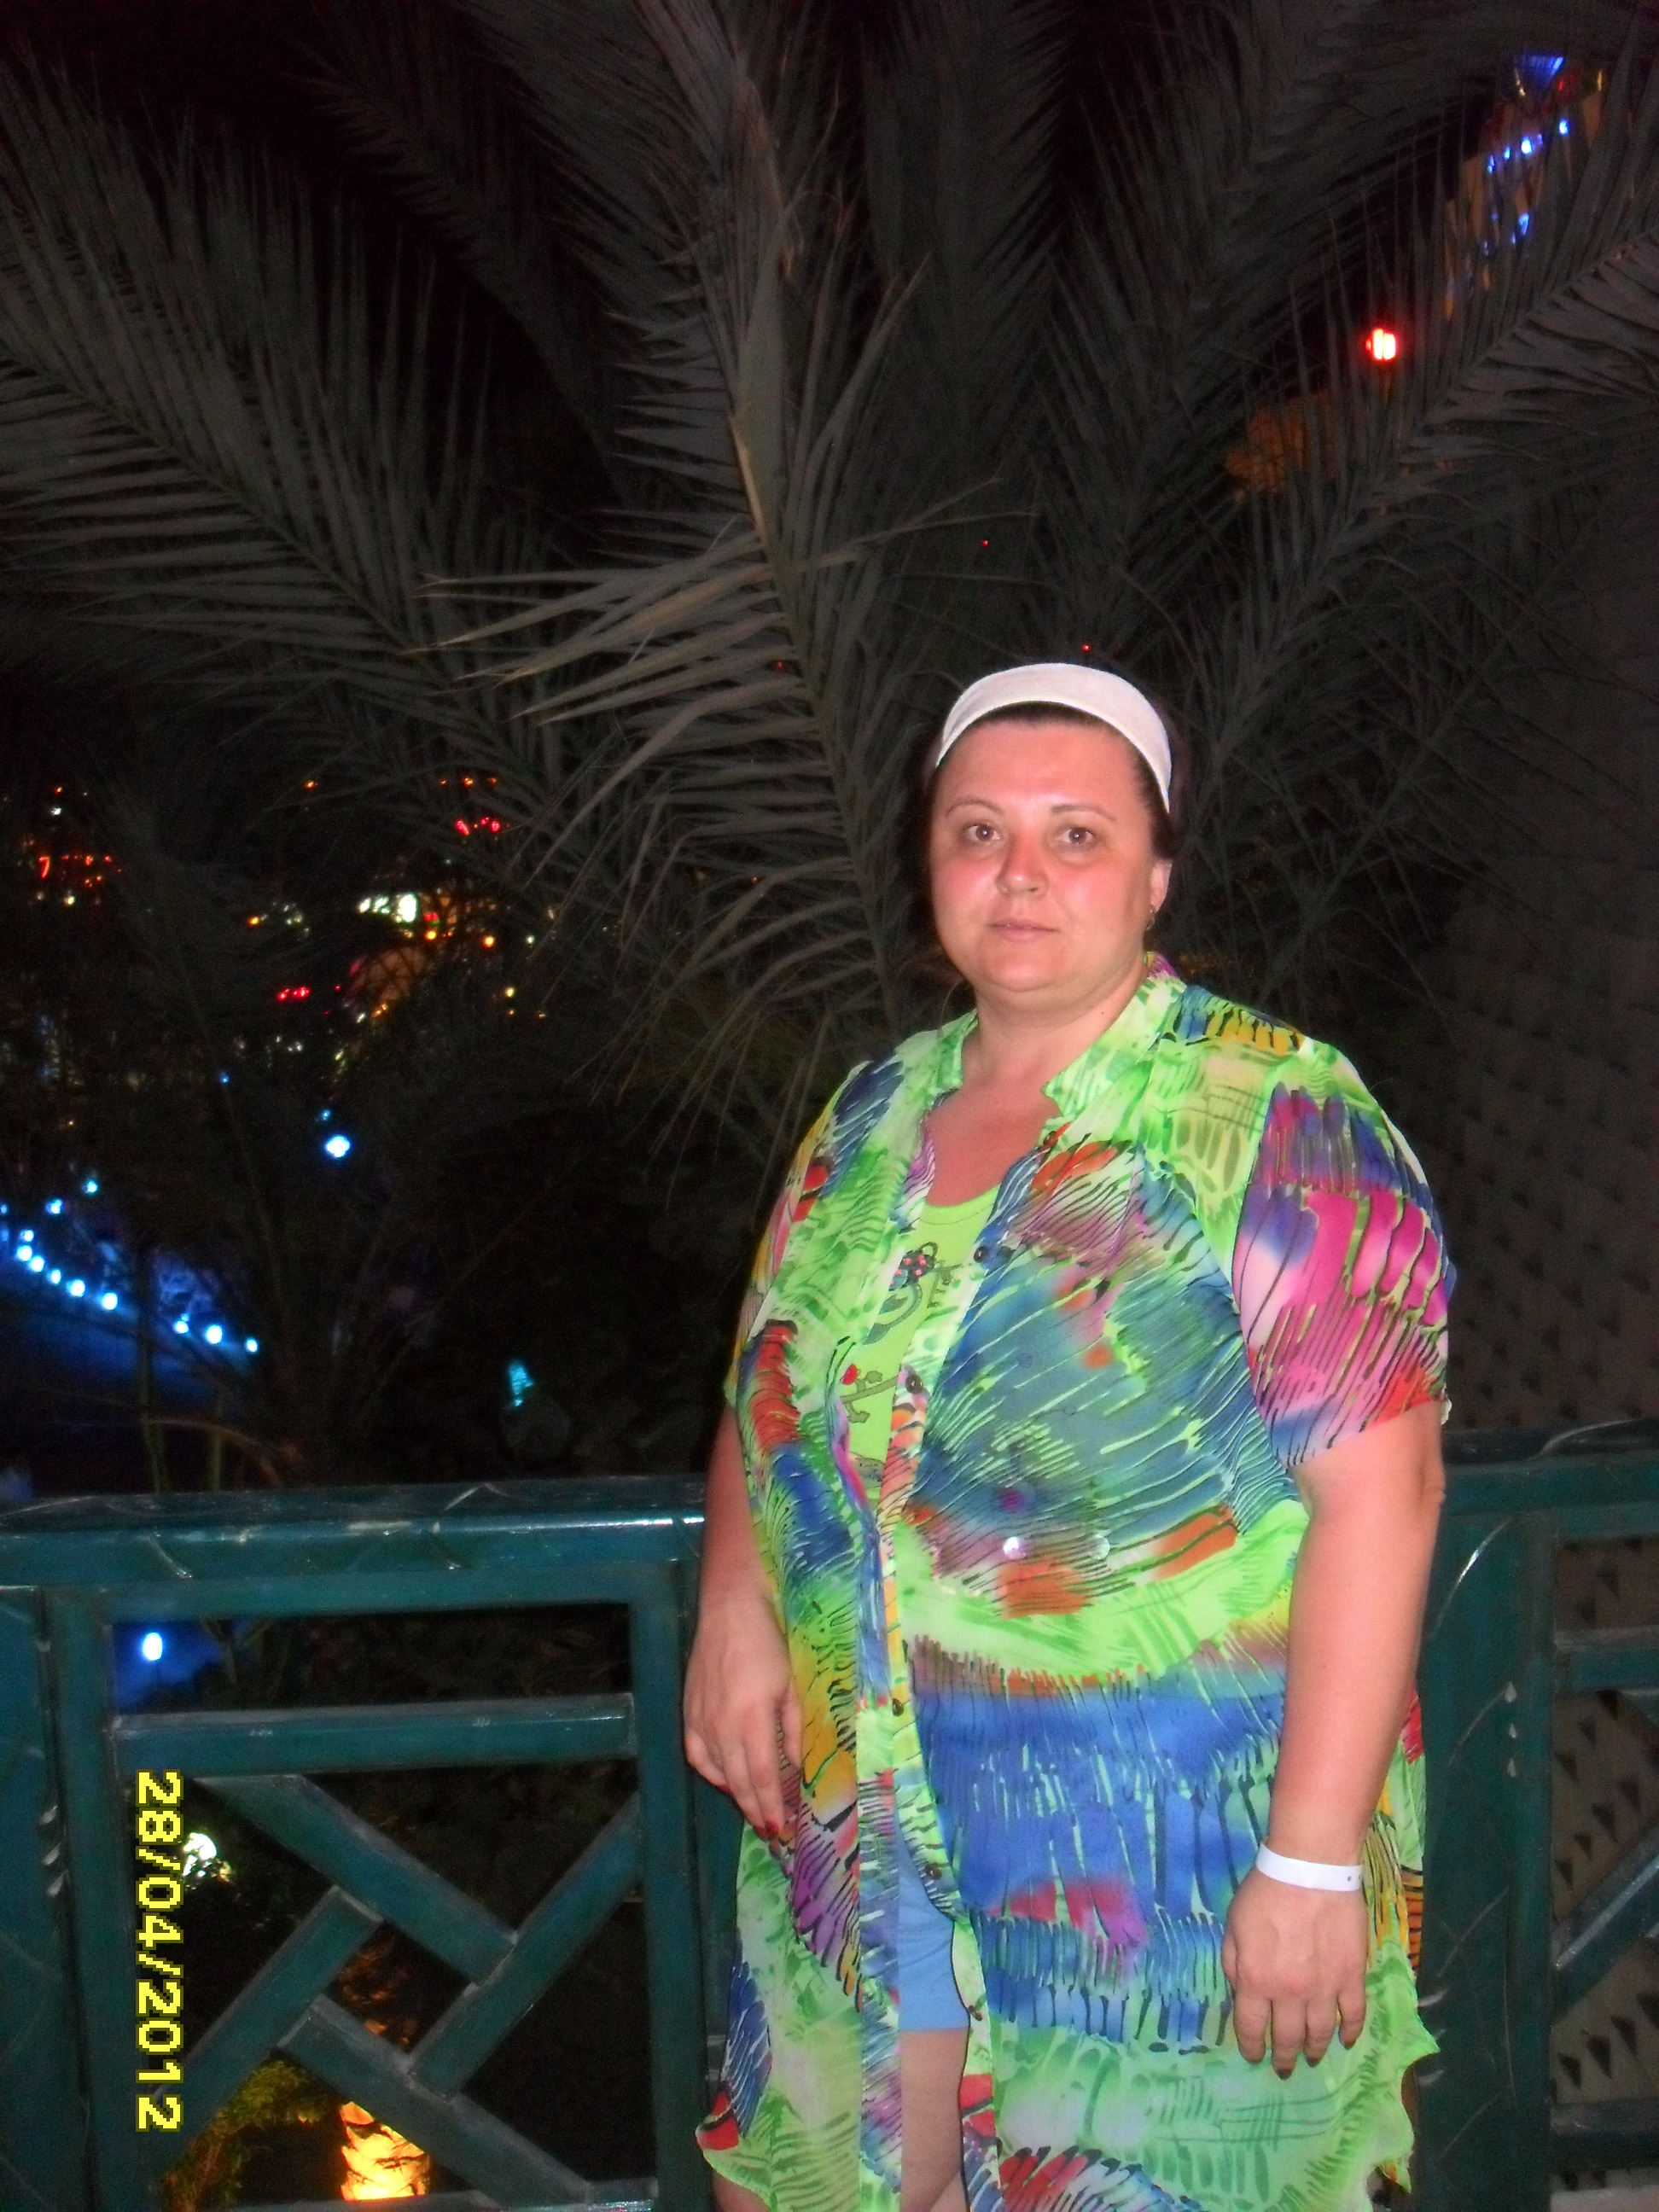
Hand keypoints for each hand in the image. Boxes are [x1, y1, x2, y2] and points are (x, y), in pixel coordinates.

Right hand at [683, 1579, 801, 1838]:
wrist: (729, 1611)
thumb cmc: (768, 1644)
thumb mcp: (791, 1686)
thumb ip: (794, 1730)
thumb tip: (796, 1768)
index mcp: (751, 1719)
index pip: (761, 1777)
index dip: (771, 1807)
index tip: (782, 1830)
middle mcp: (721, 1726)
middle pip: (738, 1782)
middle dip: (756, 1810)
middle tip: (772, 1832)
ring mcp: (700, 1720)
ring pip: (718, 1772)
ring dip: (736, 1795)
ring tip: (754, 1811)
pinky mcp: (688, 1712)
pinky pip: (697, 1754)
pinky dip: (711, 1772)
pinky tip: (724, 1779)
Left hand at [1222, 1865, 1367, 2073]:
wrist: (1310, 1869)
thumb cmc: (1264, 1892)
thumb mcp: (1233, 1925)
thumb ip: (1233, 1962)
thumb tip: (1239, 1993)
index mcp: (1254, 1980)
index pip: (1250, 2027)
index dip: (1251, 2047)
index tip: (1254, 2056)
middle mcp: (1288, 1993)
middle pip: (1287, 2037)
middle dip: (1283, 2057)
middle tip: (1284, 2069)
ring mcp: (1323, 1988)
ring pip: (1320, 2033)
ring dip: (1315, 2050)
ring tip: (1313, 2058)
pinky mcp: (1351, 1976)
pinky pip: (1354, 2014)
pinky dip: (1351, 2031)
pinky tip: (1346, 2040)